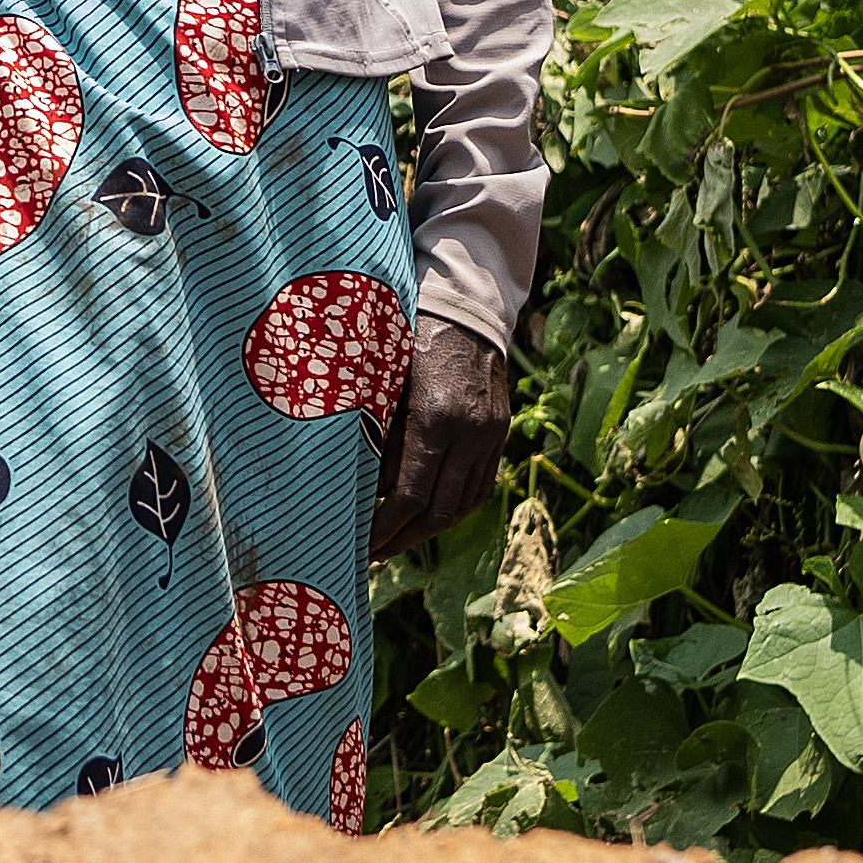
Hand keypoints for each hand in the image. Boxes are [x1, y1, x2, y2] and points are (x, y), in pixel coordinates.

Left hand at [371, 313, 513, 560]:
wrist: (464, 310)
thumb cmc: (409, 340)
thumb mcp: (383, 385)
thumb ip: (378, 440)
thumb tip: (365, 494)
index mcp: (435, 420)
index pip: (409, 497)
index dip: (385, 529)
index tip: (363, 545)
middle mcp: (470, 433)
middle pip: (440, 512)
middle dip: (405, 539)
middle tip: (376, 552)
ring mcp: (490, 434)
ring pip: (464, 504)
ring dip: (431, 529)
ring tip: (400, 538)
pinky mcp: (500, 431)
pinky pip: (481, 485)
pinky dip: (455, 507)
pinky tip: (432, 515)